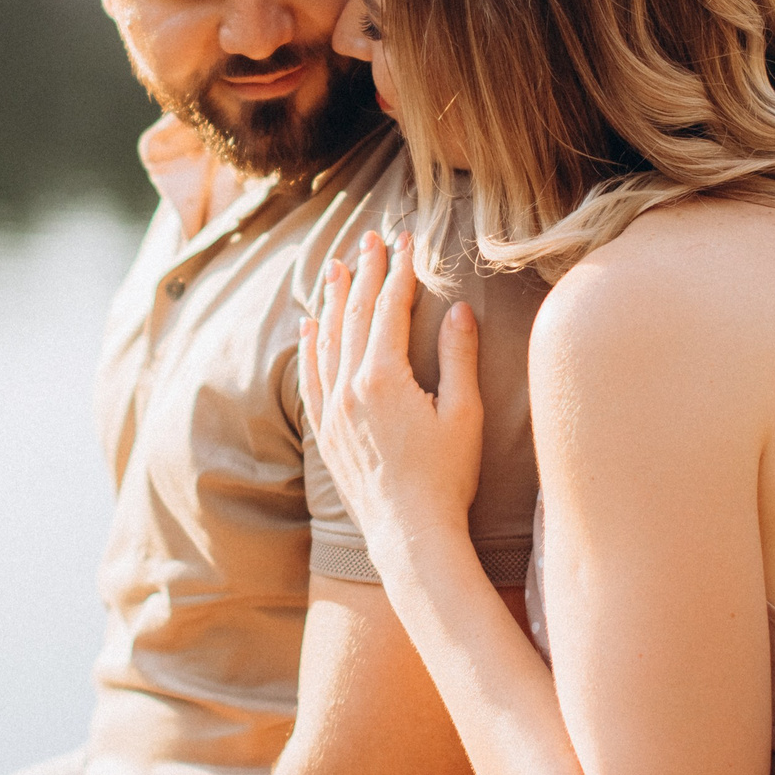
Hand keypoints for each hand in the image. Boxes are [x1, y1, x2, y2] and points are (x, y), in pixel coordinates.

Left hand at [299, 231, 484, 562]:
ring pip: (328, 341)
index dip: (399, 271)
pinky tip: (310, 327)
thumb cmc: (446, 478)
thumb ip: (459, 357)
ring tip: (338, 268)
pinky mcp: (327, 432)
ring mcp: (333, 410)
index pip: (390, 309)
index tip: (405, 241)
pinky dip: (310, 348)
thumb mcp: (464, 414)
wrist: (410, 535)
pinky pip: (311, 379)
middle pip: (356, 317)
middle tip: (370, 239)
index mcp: (385, 378)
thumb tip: (459, 310)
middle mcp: (350, 388)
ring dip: (335, 301)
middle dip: (366, 274)